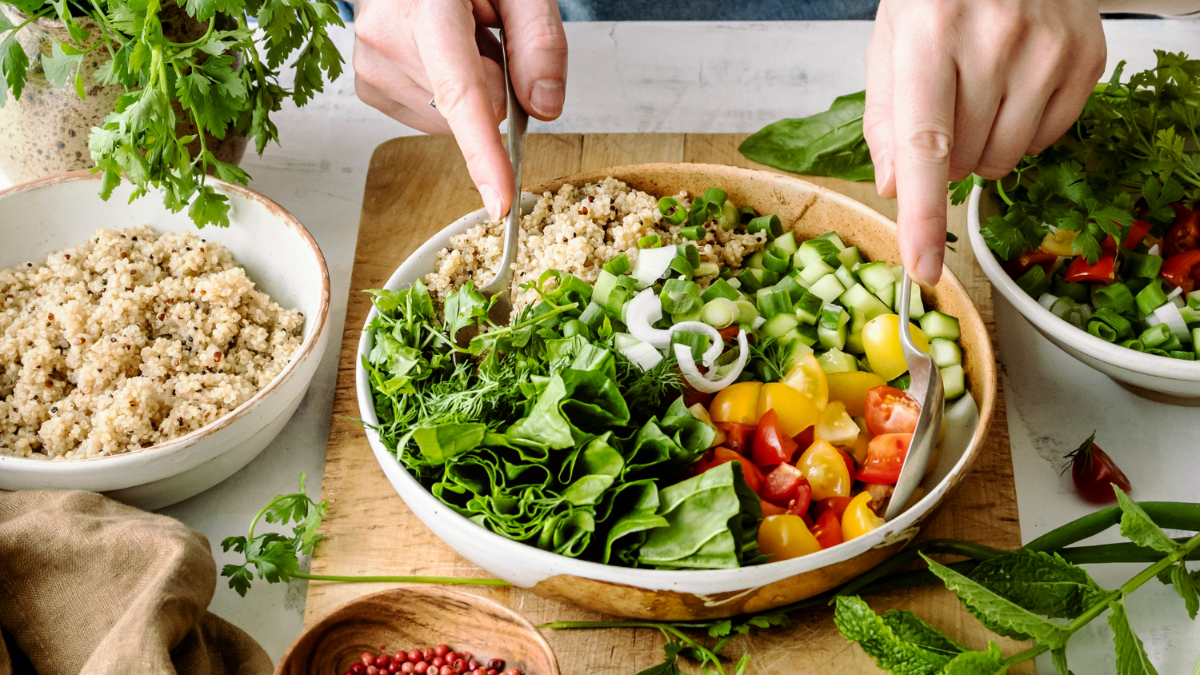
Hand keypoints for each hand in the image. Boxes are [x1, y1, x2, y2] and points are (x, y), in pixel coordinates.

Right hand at [353, 0, 567, 219]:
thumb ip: (541, 40)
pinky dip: (447, 97)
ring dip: (470, 87)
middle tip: (482, 30)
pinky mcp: (370, 88)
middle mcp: (387, 40)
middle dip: (495, 81)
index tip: (499, 202)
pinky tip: (437, 55)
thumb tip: (544, 108)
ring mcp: (372, 67)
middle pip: (473, 108)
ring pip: (454, 120)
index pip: (461, 94)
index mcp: (426, 9)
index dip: (484, 153)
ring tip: (456, 36)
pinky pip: (433, 120)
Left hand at [864, 0, 1105, 284]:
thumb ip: (884, 117)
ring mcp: (1049, 50)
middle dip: (945, 159)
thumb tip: (893, 187)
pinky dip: (1022, 132)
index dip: (923, 217)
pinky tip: (1013, 89)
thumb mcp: (891, 43)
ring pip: (1005, 160)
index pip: (924, 147)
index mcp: (930, 37)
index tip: (921, 267)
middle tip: (944, 111)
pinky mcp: (1087, 58)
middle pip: (965, 161)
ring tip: (978, 97)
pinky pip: (1047, 140)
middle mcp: (995, 42)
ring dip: (983, 149)